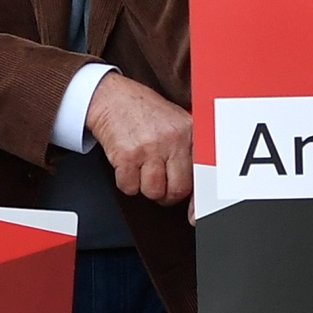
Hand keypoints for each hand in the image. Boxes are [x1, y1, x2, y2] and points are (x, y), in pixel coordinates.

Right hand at [83, 74, 194, 204]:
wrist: (110, 96)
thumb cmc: (143, 112)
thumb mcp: (175, 122)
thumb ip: (188, 151)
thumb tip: (196, 193)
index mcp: (188, 131)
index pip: (202, 173)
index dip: (200, 201)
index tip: (195, 216)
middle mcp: (172, 139)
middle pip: (177, 190)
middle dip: (166, 194)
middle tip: (160, 183)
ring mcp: (149, 147)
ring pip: (153, 192)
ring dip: (145, 187)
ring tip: (142, 170)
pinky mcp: (126, 155)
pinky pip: (129, 187)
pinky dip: (126, 182)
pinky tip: (127, 165)